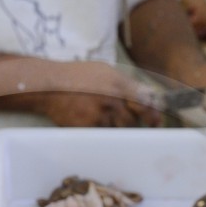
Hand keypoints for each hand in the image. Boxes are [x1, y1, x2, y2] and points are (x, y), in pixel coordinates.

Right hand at [35, 62, 164, 127]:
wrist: (50, 86)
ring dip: (115, 128)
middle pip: (133, 121)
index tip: (156, 123)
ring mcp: (101, 115)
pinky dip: (102, 132)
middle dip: (131, 123)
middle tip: (125, 121)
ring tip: (102, 118)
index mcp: (119, 83)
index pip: (145, 102)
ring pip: (118, 130)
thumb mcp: (104, 71)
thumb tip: (145, 95)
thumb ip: (124, 83)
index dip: (153, 115)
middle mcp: (113, 99)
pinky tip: (91, 122)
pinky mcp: (89, 127)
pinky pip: (103, 135)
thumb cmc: (77, 76)